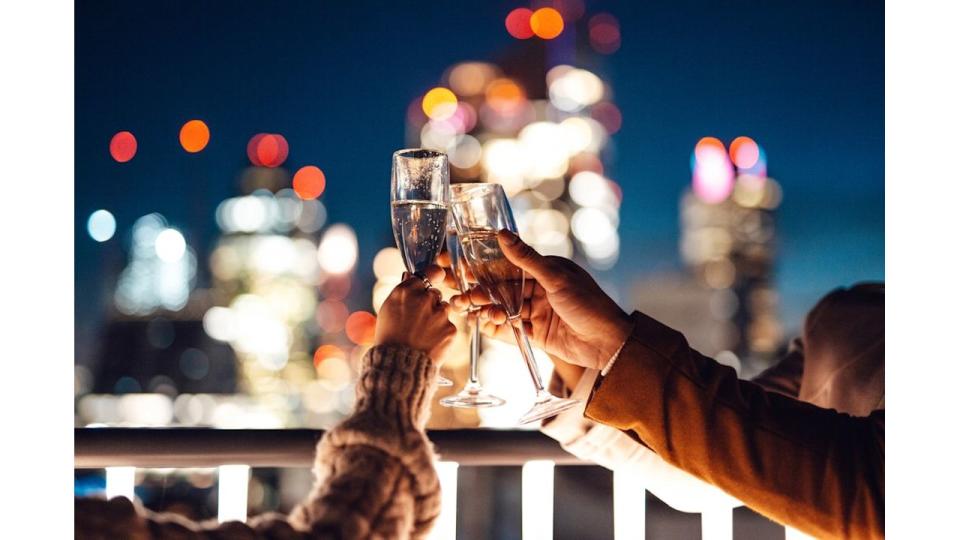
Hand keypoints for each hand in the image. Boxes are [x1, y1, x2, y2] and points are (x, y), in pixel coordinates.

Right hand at [375, 269, 455, 361]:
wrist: (399, 365)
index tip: (430, 282)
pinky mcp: (450, 328)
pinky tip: (430, 342)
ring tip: (424, 333)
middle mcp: (423, 299)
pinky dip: (442, 333)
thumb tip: (409, 276)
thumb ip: (401, 292)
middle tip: (419, 320)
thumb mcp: (387, 310)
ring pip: (444, 308)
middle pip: (434, 293)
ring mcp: (439, 314)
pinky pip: (449, 325)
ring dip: (437, 317)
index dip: (427, 282)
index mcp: (405, 292)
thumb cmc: (390, 338)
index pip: (425, 276)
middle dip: (430, 303)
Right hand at [451, 230, 631, 370]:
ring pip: (504, 309)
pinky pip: (511, 329)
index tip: (460, 266)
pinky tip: (484, 325)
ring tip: (470, 311)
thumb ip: (526, 258)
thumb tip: (501, 233)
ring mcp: (537, 312)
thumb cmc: (589, 304)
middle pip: (501, 289)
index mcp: (544, 270)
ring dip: (486, 309)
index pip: (507, 265)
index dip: (482, 266)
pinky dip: (497, 328)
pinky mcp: (537, 334)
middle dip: (479, 291)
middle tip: (458, 294)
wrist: (608, 343)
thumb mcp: (556, 277)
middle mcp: (538, 289)